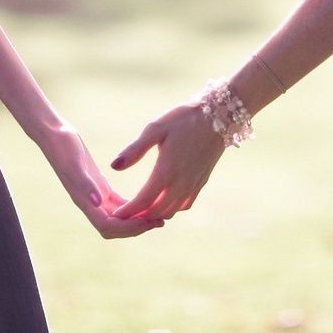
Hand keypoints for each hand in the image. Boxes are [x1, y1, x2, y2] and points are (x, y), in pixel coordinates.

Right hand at [40, 124, 163, 238]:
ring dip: (136, 219)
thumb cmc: (62, 146)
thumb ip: (84, 183)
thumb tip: (97, 203)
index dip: (128, 228)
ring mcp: (94, 196)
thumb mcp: (74, 163)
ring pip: (117, 217)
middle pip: (115, 227)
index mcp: (83, 201)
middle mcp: (89, 203)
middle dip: (136, 227)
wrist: (54, 134)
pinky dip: (132, 207)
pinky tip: (147, 202)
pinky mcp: (99, 186)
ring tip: (157, 216)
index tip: (148, 222)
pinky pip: (117, 204)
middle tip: (159, 222)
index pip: (108, 226)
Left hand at [108, 101, 227, 220]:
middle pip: (156, 212)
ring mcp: (192, 185)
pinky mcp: (201, 182)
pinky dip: (172, 209)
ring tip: (141, 210)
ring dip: (155, 214)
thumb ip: (134, 150)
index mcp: (166, 172)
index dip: (127, 211)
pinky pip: (184, 205)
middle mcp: (180, 184)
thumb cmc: (183, 119)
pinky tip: (164, 202)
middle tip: (125, 214)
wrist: (218, 116)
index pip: (143, 201)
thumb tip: (114, 166)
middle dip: (139, 216)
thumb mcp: (155, 129)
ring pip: (171, 211)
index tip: (115, 215)